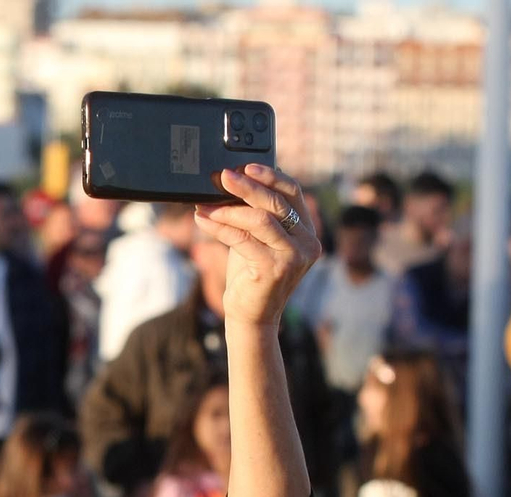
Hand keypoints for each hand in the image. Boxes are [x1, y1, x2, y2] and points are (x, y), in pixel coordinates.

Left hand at [195, 165, 321, 327]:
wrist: (251, 316)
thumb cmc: (252, 275)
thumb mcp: (258, 239)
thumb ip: (256, 214)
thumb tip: (235, 181)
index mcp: (307, 230)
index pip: (293, 193)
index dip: (271, 176)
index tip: (247, 166)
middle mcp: (307, 242)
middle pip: (277, 203)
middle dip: (247, 187)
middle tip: (223, 177)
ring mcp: (294, 257)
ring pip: (260, 220)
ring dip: (228, 209)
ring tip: (205, 203)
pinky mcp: (275, 270)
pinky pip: (242, 240)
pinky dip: (219, 227)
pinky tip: (202, 219)